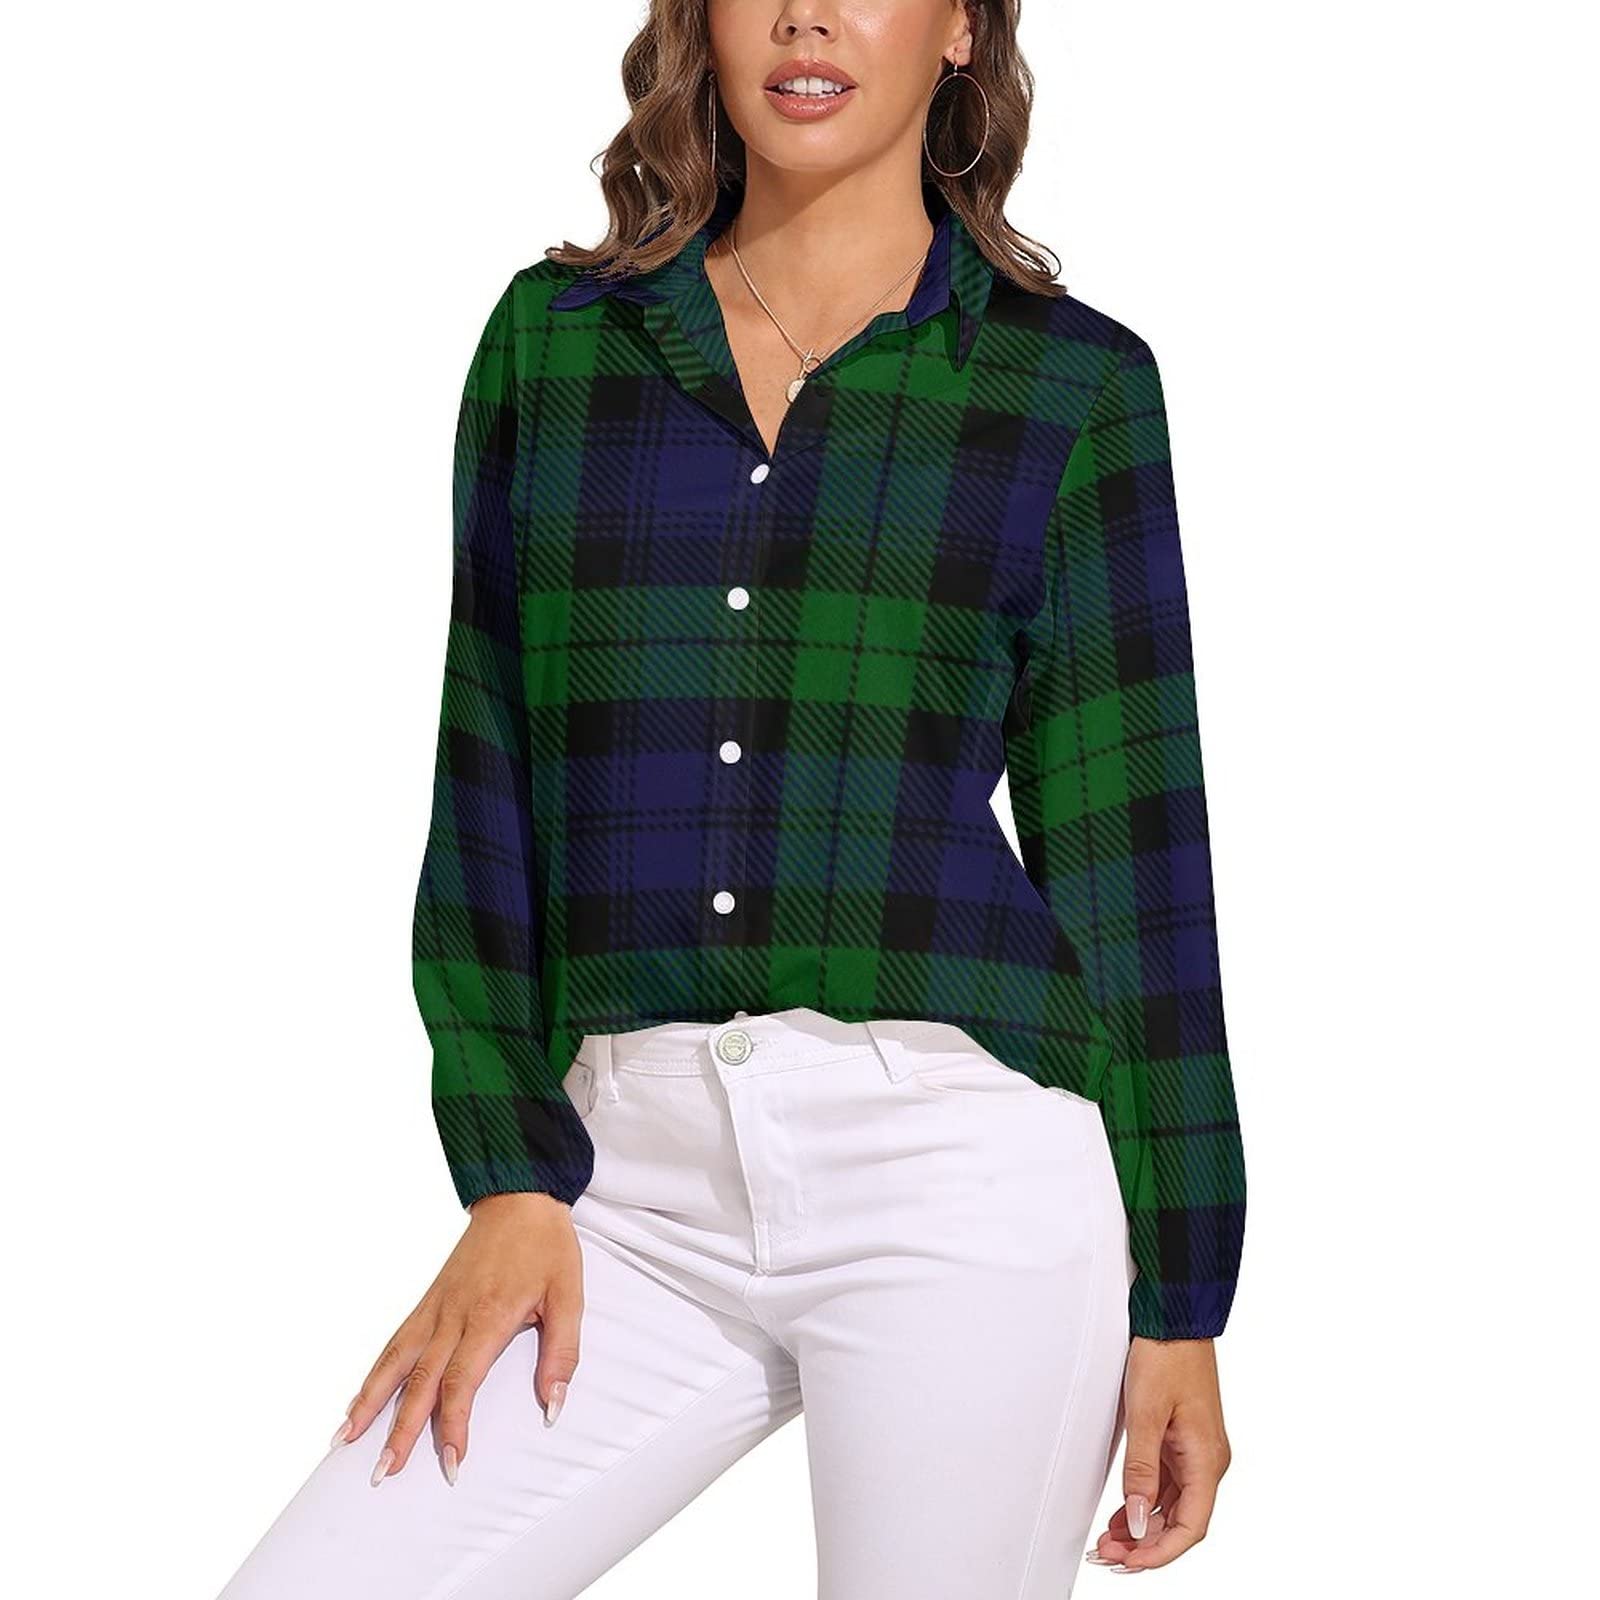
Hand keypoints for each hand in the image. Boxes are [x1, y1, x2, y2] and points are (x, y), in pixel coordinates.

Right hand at [332, 1192, 583, 1486]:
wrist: (519, 1196)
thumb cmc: (545, 1246)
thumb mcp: (569, 1295)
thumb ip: (561, 1352)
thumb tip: (553, 1405)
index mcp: (488, 1316)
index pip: (461, 1382)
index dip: (453, 1426)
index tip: (450, 1464)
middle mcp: (451, 1315)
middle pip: (418, 1381)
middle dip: (400, 1431)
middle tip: (383, 1473)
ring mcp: (434, 1307)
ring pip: (394, 1361)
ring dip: (369, 1403)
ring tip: (345, 1442)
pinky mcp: (428, 1300)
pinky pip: (395, 1342)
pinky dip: (373, 1373)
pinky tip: (357, 1399)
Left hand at [1087, 1336, 1231, 1571]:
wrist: (1174, 1316)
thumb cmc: (1166, 1355)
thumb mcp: (1145, 1412)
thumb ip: (1141, 1470)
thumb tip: (1139, 1521)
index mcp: (1207, 1460)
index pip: (1191, 1527)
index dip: (1159, 1552)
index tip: (1127, 1561)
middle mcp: (1207, 1461)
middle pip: (1182, 1523)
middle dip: (1146, 1544)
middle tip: (1105, 1553)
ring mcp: (1196, 1451)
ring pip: (1174, 1507)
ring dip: (1144, 1527)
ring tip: (1108, 1539)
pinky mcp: (1183, 1440)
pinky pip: (1168, 1485)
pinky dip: (1146, 1503)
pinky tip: (1123, 1514)